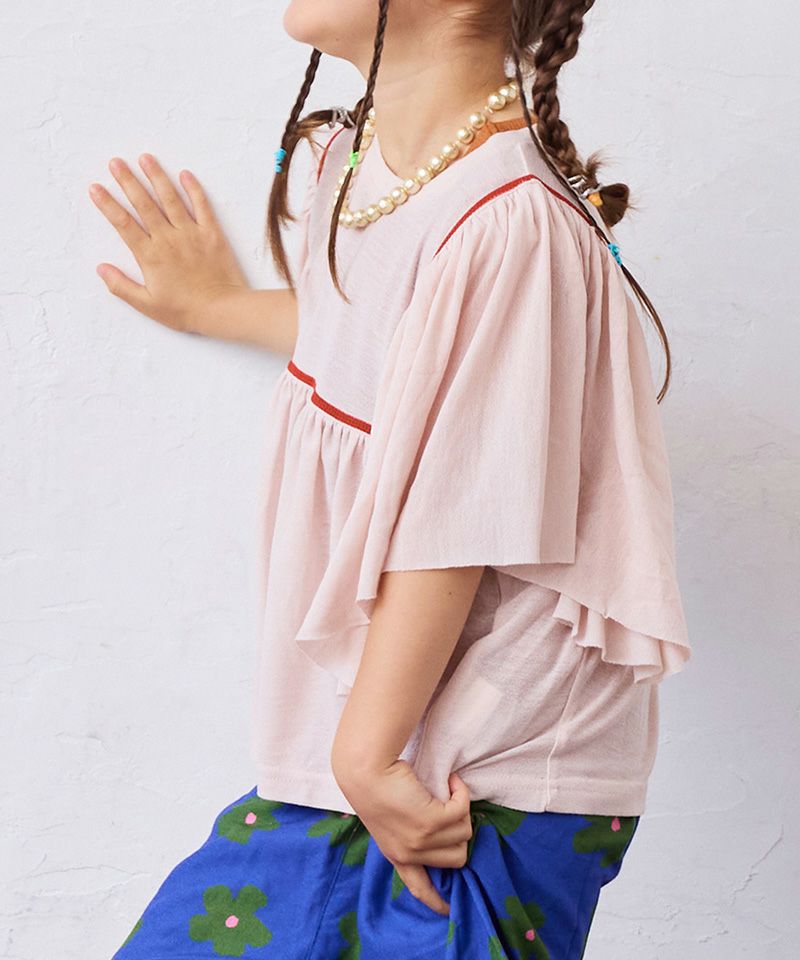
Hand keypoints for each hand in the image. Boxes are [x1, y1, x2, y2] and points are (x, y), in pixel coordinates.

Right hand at [88, 154, 248, 332]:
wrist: (222, 310)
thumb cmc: (185, 311)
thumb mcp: (147, 305)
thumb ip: (121, 286)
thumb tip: (101, 269)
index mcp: (150, 255)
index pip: (123, 224)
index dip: (107, 205)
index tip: (96, 188)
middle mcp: (168, 239)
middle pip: (143, 204)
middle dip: (128, 181)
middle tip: (115, 162)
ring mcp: (191, 233)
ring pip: (170, 199)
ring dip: (156, 177)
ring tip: (145, 158)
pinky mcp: (212, 234)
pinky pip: (202, 206)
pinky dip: (194, 189)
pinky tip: (185, 174)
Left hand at [336, 759, 472, 916]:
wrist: (365, 769)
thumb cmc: (375, 786)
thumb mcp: (389, 822)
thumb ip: (410, 836)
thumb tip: (446, 836)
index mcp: (397, 856)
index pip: (419, 888)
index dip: (436, 901)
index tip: (448, 910)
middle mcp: (410, 854)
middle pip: (457, 857)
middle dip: (459, 832)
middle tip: (449, 807)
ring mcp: (421, 840)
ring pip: (464, 832)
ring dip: (460, 808)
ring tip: (447, 789)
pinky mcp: (431, 821)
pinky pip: (462, 809)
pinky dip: (461, 793)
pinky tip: (451, 781)